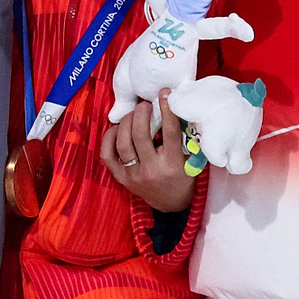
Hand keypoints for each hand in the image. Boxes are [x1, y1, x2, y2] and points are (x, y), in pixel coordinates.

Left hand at [100, 91, 192, 212]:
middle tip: (145, 104)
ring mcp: (134, 176)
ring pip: (123, 142)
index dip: (166, 110)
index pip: (170, 133)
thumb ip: (185, 137)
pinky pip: (107, 155)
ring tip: (133, 114)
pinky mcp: (121, 178)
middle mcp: (151, 170)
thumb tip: (176, 106)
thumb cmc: (184, 177)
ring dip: (126, 122)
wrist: (172, 205)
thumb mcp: (191, 159)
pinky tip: (118, 129)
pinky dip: (109, 138)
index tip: (164, 93)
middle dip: (141, 113)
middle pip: (140, 135)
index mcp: (173, 165)